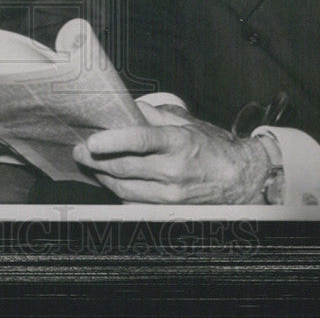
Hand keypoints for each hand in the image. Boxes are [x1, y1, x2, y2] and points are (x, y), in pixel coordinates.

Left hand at [73, 105, 269, 203]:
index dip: (113, 141)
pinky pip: (134, 204)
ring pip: (124, 189)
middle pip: (124, 167)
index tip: (91, 141)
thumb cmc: (213, 148)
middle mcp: (173, 171)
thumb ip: (154, 116)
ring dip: (103, 176)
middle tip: (80, 151)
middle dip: (95, 159)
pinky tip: (112, 181)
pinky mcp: (168, 211)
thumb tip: (126, 107)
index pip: (140, 140)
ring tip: (91, 164)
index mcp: (178, 143)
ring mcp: (170, 195)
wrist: (240, 180)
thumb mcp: (186, 124)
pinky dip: (119, 193)